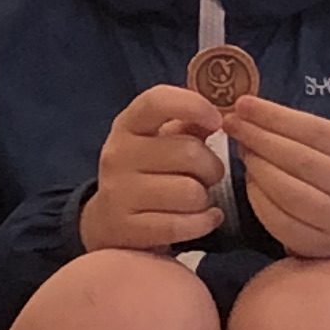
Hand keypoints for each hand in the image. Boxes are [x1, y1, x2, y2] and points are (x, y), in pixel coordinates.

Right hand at [77, 84, 230, 254]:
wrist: (107, 222)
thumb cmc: (147, 174)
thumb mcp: (160, 143)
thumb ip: (189, 126)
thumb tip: (222, 114)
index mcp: (127, 126)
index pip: (157, 101)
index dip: (193, 106)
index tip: (217, 122)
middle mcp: (118, 155)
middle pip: (189, 152)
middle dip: (211, 167)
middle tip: (207, 176)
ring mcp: (119, 193)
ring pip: (191, 192)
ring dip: (205, 199)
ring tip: (197, 200)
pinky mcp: (127, 228)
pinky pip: (183, 225)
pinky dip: (203, 223)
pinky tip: (204, 219)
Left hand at [221, 94, 329, 264]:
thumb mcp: (328, 147)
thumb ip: (295, 131)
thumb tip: (245, 114)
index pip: (314, 129)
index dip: (274, 116)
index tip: (242, 104)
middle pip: (300, 159)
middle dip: (259, 138)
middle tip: (231, 125)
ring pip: (288, 191)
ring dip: (257, 168)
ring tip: (242, 152)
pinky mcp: (320, 245)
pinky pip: (278, 220)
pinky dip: (257, 198)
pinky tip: (251, 183)